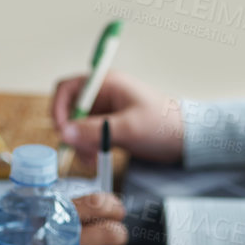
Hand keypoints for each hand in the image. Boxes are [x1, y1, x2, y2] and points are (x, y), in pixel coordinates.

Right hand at [50, 70, 183, 163]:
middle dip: (71, 132)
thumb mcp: (128, 128)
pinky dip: (88, 149)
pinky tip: (97, 159)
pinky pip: (88, 137)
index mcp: (106, 84)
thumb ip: (95, 131)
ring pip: (77, 127)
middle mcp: (102, 95)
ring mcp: (105, 112)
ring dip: (79, 144)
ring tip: (92, 159)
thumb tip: (64, 133)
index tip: (62, 132)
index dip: (58, 109)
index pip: (67, 89)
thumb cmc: (163, 125)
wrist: (186, 139)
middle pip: (70, 110)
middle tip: (80, 151)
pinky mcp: (110, 127)